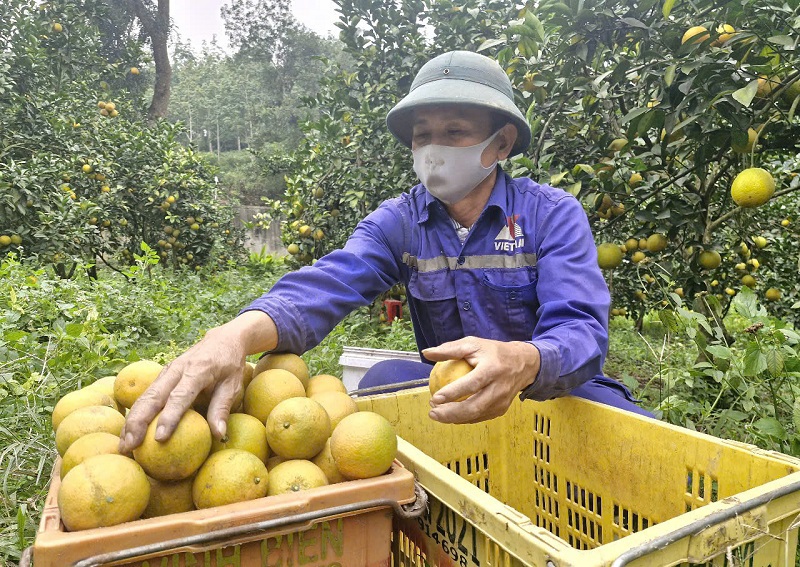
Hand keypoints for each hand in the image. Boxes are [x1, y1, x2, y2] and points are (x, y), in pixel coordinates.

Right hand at [119, 311, 276, 452]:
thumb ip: (222, 408)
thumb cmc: (230, 365)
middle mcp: (177, 369)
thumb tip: (218, 435)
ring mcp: (167, 371)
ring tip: (123, 445)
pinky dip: (136, 414)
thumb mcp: (233, 384)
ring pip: (145, 396)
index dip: (169, 417)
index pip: (180, 396)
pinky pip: (146, 395)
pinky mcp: (162, 376)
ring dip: (131, 420)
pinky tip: (129, 433)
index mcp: (198, 370)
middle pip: (153, 396)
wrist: (222, 339)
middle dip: (138, 422)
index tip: (159, 438)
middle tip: (129, 447)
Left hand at [423, 337, 539, 423]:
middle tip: (432, 412)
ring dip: (454, 418)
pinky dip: (464, 418)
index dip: (453, 393)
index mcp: (493, 369)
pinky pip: (479, 417)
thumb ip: (450, 349)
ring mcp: (502, 401)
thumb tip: (426, 353)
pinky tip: (450, 415)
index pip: (472, 384)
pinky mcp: (501, 409)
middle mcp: (499, 387)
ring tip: (437, 414)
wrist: (524, 364)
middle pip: (474, 406)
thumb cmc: (493, 352)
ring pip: (476, 415)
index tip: (435, 398)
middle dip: (451, 413)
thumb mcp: (473, 344)